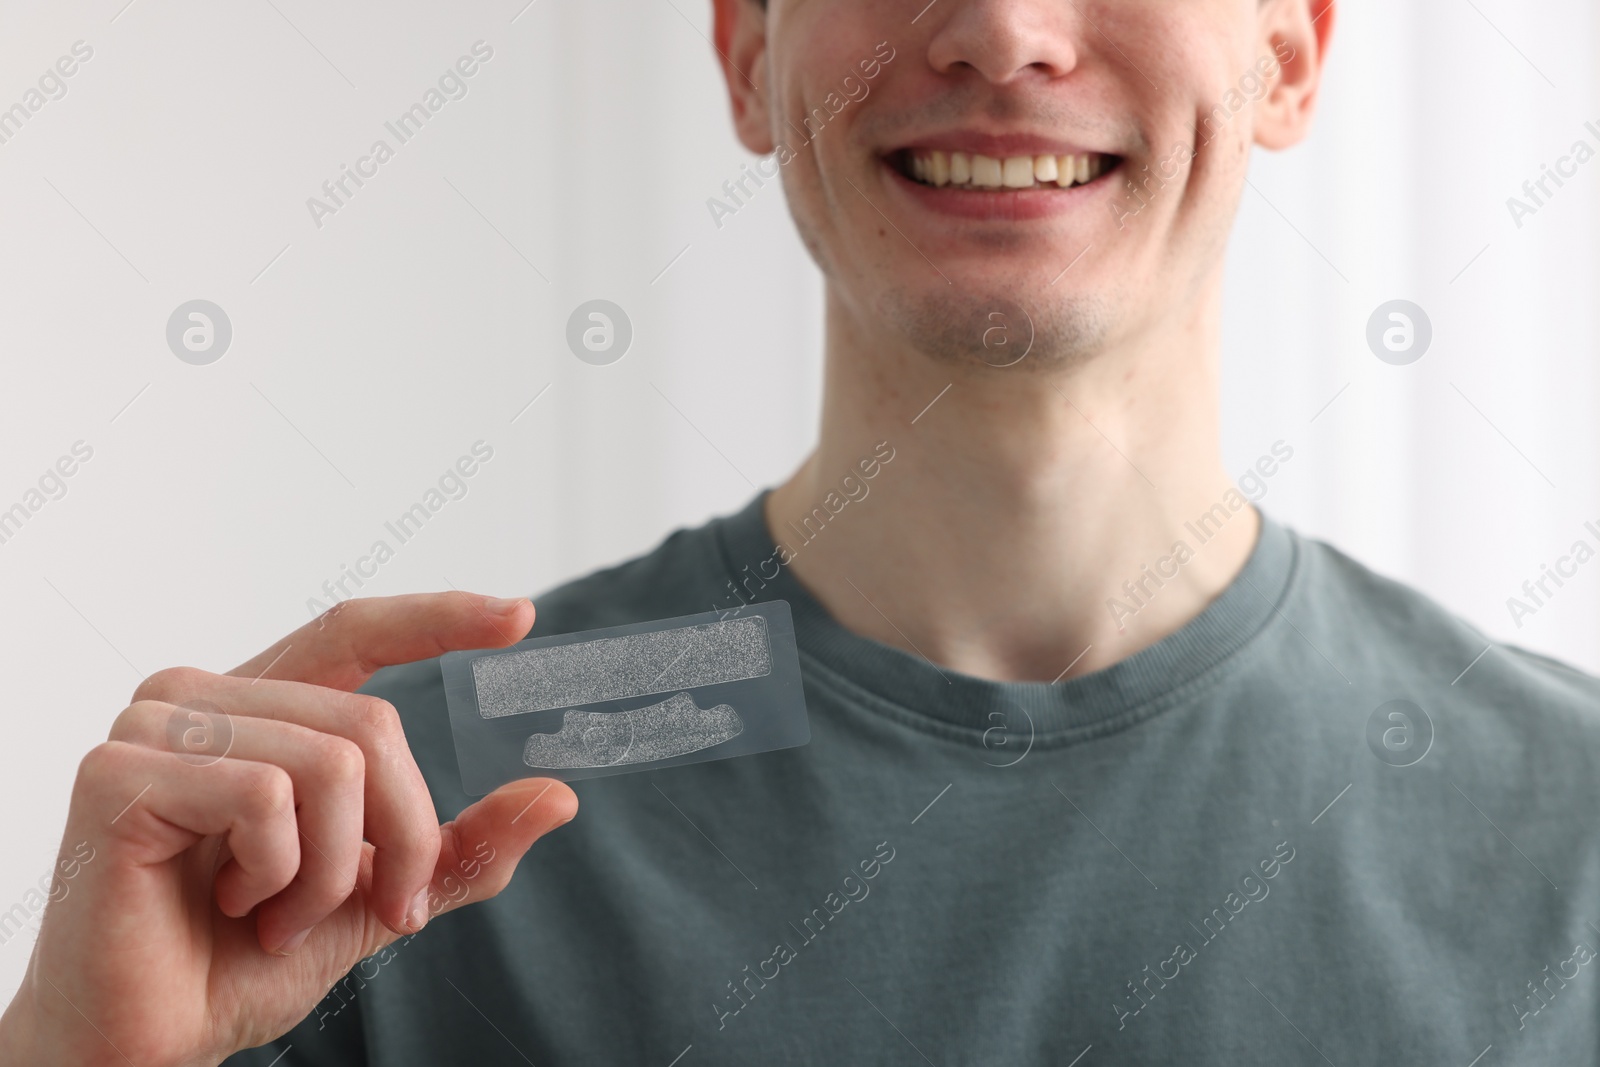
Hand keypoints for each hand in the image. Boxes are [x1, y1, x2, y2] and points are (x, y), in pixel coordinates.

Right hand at [0, 593, 575, 1066]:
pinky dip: (276, 873)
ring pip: (332, 761)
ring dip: (329, 871)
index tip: (522, 616)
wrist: (150, 1042)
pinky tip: (228, 903)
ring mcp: (153, 726)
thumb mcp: (374, 895)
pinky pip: (267, 797)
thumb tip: (558, 797)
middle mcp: (200, 698)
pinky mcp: (119, 773)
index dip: (439, 618)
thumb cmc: (241, 961)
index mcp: (257, 709)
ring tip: (273, 914)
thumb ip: (456, 847)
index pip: (354, 632)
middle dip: (400, 836)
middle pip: (370, 722)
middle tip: (375, 906)